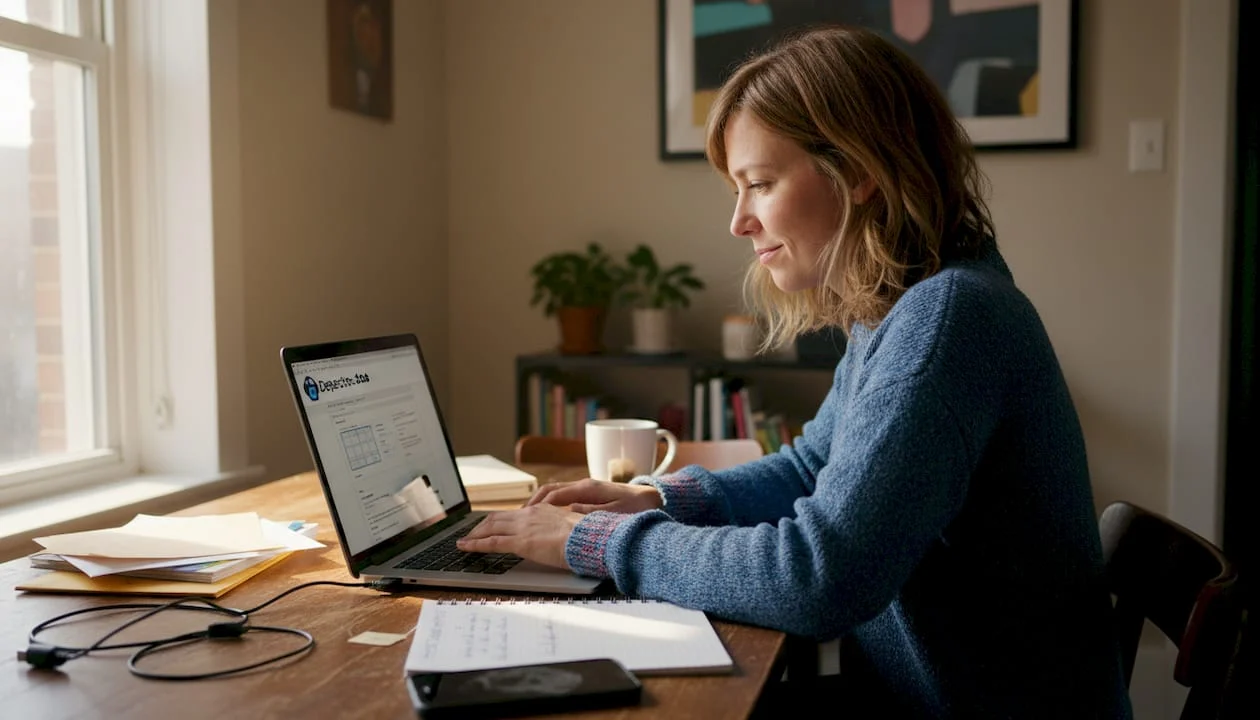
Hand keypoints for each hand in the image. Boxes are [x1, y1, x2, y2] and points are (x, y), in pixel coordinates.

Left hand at [456, 504, 581, 569]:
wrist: (588, 538)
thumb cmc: (585, 537)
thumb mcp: (570, 528)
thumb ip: (559, 529)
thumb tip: (558, 536)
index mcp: (542, 510)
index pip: (514, 514)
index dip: (500, 520)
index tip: (492, 525)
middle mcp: (529, 515)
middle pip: (498, 517)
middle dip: (482, 526)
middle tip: (472, 534)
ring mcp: (523, 527)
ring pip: (491, 527)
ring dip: (475, 535)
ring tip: (465, 542)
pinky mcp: (520, 542)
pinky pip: (492, 542)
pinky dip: (476, 544)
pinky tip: (466, 547)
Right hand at [526, 478, 663, 514]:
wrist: (655, 498)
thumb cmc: (638, 509)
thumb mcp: (616, 514)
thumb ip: (593, 512)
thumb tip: (570, 511)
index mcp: (588, 488)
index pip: (554, 495)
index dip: (537, 506)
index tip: (523, 517)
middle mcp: (584, 485)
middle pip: (549, 491)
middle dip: (531, 504)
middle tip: (516, 518)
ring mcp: (586, 488)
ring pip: (554, 492)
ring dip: (538, 503)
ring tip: (525, 517)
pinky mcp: (589, 493)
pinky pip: (562, 496)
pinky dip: (548, 503)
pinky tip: (544, 515)